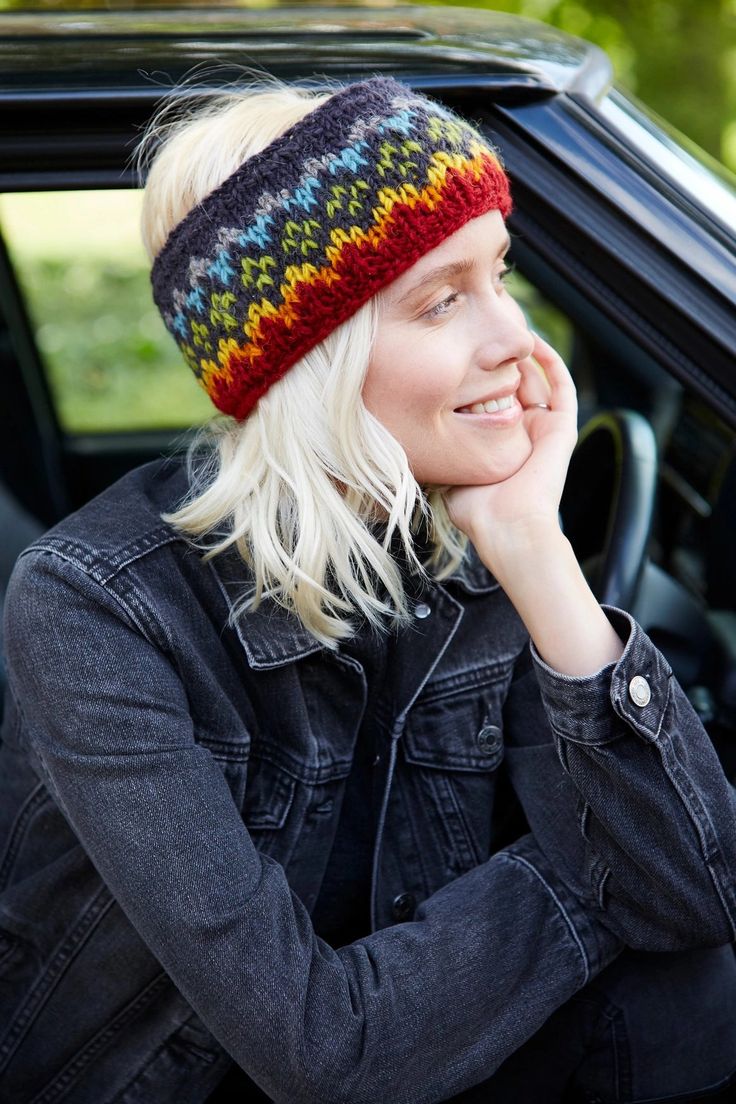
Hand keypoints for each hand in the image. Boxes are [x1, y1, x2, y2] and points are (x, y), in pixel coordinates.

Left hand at [444, 333, 577, 568]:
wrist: (507, 526)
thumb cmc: (476, 508)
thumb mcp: (451, 471)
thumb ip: (440, 450)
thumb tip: (413, 434)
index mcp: (501, 443)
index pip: (492, 399)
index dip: (480, 375)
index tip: (459, 353)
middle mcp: (525, 433)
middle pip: (514, 383)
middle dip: (500, 358)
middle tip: (483, 332)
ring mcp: (545, 429)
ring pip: (537, 380)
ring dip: (522, 354)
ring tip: (507, 328)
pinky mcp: (562, 428)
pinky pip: (561, 385)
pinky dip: (550, 361)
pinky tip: (532, 342)